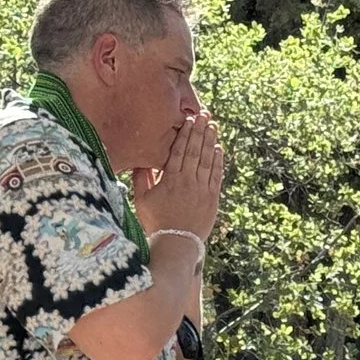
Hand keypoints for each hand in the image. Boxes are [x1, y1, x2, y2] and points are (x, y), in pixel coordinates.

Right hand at [132, 110, 223, 241]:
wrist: (176, 244)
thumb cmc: (156, 222)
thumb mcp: (142, 200)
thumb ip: (141, 179)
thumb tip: (141, 161)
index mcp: (170, 179)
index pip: (179, 151)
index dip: (185, 134)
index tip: (188, 120)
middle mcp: (188, 181)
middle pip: (195, 151)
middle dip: (200, 131)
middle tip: (204, 114)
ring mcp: (202, 189)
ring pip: (207, 160)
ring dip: (210, 141)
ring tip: (213, 126)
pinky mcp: (212, 198)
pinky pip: (216, 175)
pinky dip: (218, 161)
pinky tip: (219, 149)